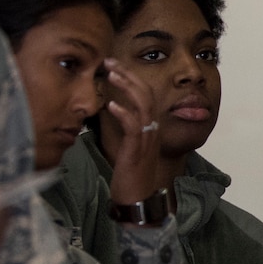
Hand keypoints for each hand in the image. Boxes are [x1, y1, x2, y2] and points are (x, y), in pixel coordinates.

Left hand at [103, 59, 165, 207]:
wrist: (139, 202)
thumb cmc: (131, 177)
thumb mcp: (130, 148)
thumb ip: (127, 129)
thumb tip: (115, 112)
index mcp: (151, 128)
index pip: (145, 94)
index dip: (132, 77)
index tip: (115, 65)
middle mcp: (152, 130)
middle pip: (146, 93)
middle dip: (128, 74)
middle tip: (110, 61)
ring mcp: (147, 140)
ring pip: (143, 105)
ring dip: (127, 87)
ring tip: (111, 74)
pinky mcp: (138, 151)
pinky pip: (134, 128)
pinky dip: (124, 114)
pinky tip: (111, 106)